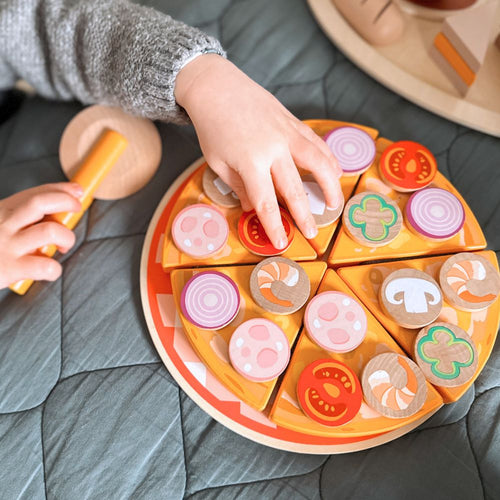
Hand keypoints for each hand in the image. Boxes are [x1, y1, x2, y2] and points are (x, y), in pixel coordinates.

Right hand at [0, 183, 81, 288]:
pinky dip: (54, 269)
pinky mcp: (9, 269)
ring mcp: (6, 246)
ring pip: (50, 231)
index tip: (77, 190)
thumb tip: (58, 211)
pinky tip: (50, 270)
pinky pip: (44, 265)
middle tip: (76, 209)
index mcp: (2, 211)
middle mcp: (3, 224)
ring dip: (66, 237)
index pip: (34, 193)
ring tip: (64, 246)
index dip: (60, 189)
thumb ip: (20, 218)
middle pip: (40, 203)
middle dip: (65, 201)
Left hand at [175, 55, 342, 248]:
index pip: (266, 202)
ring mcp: (286, 133)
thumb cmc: (212, 127)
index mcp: (250, 162)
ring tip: (335, 203)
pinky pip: (316, 142)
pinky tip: (336, 170)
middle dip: (305, 214)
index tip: (282, 243)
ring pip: (317, 161)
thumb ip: (238, 187)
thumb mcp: (217, 162)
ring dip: (329, 185)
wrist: (215, 86)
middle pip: (295, 188)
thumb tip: (254, 207)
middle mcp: (273, 149)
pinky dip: (328, 158)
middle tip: (313, 233)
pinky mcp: (292, 121)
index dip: (276, 225)